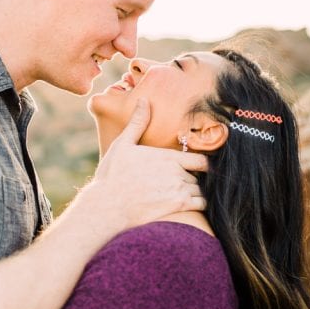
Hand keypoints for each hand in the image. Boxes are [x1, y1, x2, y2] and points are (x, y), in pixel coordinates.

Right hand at [89, 99, 206, 229]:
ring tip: (181, 195)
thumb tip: (144, 100)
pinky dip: (197, 205)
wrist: (107, 207)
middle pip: (200, 177)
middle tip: (182, 183)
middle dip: (193, 180)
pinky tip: (185, 206)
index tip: (194, 168)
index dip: (201, 164)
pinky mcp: (177, 208)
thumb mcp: (122, 145)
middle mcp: (177, 173)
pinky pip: (200, 206)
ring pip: (200, 191)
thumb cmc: (112, 175)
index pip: (202, 160)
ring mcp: (179, 191)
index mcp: (168, 157)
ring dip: (195, 193)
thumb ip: (138, 123)